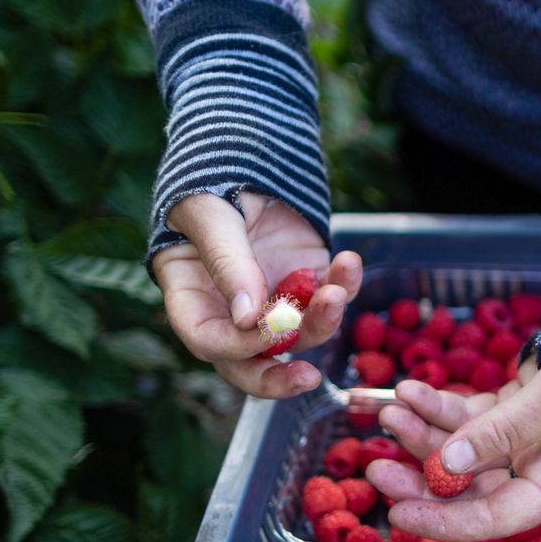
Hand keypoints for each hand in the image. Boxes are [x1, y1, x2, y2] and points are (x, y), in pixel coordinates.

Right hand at [152, 192, 361, 397]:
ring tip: (335, 292)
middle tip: (308, 379)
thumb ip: (227, 261)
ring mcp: (273, 302)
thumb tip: (248, 318)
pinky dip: (344, 285)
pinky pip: (329, 297)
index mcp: (192, 297)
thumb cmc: (212, 184)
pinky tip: (348, 262)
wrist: (249, 162)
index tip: (266, 328)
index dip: (236, 346)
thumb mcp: (210, 214)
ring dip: (321, 322)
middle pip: (251, 363)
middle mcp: (232, 312)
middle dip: (278, 378)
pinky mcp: (308, 284)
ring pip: (300, 335)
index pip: (207, 340)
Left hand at [365, 362, 540, 541]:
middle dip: (420, 479)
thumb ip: (504, 430)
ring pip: (459, 451)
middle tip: (376, 465)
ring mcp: (522, 440)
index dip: (446, 521)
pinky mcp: (510, 412)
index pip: (498, 517)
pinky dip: (436, 406)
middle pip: (469, 490)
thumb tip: (449, 462)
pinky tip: (410, 391)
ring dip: (422, 434)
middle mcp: (538, 469)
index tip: (398, 514)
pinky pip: (464, 418)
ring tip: (390, 411)